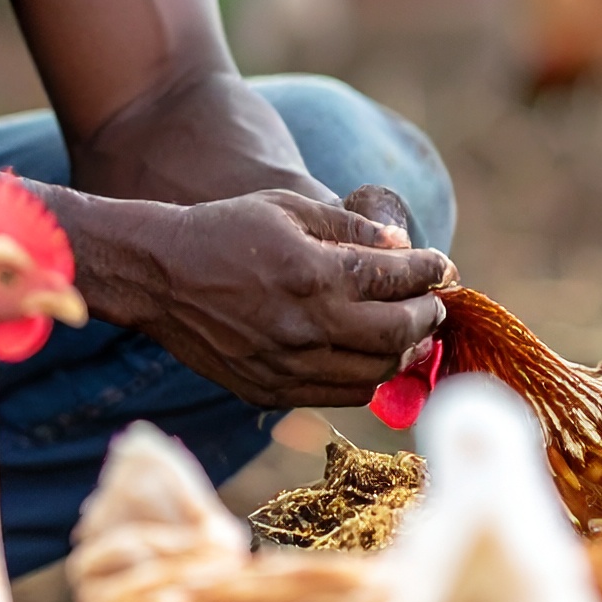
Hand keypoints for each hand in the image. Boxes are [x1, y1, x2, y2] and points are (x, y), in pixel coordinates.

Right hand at [128, 189, 455, 407]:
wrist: (159, 275)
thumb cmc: (226, 230)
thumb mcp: (290, 208)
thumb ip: (351, 227)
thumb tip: (403, 246)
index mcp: (314, 273)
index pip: (397, 280)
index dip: (430, 272)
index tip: (442, 267)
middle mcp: (306, 325)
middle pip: (398, 334)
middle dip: (427, 316)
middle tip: (435, 303)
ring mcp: (287, 365)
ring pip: (374, 374)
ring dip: (403, 353)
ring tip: (412, 333)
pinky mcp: (270, 391)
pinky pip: (337, 394)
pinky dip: (365, 376)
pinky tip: (370, 355)